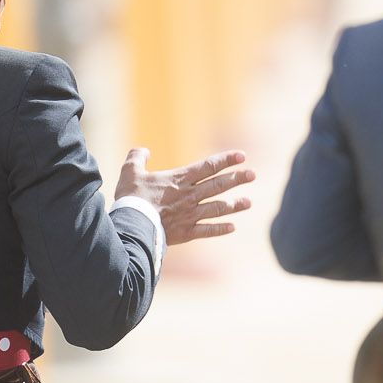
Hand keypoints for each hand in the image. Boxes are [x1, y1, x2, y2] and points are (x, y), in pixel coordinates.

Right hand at [117, 148, 256, 246]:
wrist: (132, 226)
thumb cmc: (131, 198)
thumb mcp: (130, 172)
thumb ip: (137, 158)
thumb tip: (143, 150)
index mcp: (179, 180)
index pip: (208, 166)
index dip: (226, 160)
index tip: (242, 156)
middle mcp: (190, 196)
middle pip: (218, 185)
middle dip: (237, 179)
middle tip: (253, 175)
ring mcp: (190, 214)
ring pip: (218, 208)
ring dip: (235, 205)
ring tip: (249, 203)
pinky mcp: (186, 232)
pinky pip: (208, 230)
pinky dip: (221, 229)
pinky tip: (233, 227)